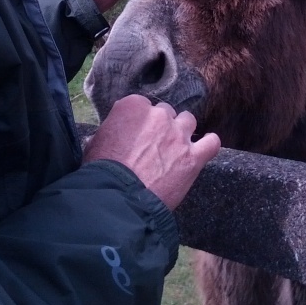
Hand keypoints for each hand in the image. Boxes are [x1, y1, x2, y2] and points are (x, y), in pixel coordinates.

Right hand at [82, 95, 220, 209]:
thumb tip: (105, 137)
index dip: (138, 122)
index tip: (135, 137)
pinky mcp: (194, 156)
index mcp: (132, 106)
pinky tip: (201, 151)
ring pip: (188, 121)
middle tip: (152, 148)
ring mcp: (178, 134)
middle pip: (166, 112)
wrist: (119, 199)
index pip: (141, 105)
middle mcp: (158, 115)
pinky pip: (212, 142)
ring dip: (182, 132)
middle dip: (160, 127)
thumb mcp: (94, 145)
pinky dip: (208, 145)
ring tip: (174, 150)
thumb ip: (107, 134)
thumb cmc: (101, 173)